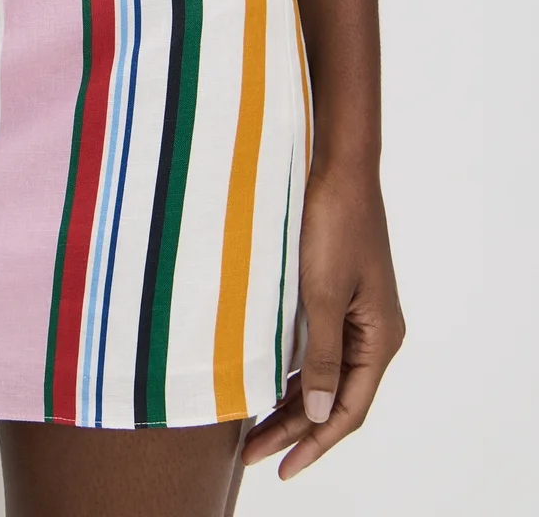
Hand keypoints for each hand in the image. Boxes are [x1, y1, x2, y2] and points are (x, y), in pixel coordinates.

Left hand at [243, 160, 403, 478]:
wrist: (336, 164)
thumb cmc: (333, 223)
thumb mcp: (323, 294)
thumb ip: (322, 355)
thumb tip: (321, 413)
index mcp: (380, 338)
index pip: (349, 410)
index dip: (315, 443)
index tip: (281, 467)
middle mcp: (372, 331)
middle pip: (334, 397)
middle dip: (294, 428)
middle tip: (251, 455)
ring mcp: (354, 312)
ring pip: (321, 373)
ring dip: (290, 401)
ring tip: (252, 429)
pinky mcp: (334, 293)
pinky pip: (314, 346)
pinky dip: (290, 369)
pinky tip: (264, 380)